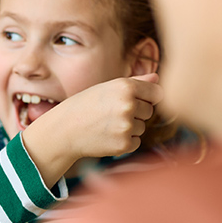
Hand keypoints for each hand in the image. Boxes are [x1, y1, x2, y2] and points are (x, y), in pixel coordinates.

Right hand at [21, 74, 163, 184]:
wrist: (63, 130)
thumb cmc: (84, 106)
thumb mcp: (106, 88)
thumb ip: (135, 82)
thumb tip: (157, 78)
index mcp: (125, 87)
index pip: (157, 93)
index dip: (146, 97)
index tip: (131, 100)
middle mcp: (128, 105)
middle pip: (149, 111)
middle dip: (135, 113)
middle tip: (111, 114)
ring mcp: (126, 126)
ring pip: (142, 127)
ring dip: (129, 128)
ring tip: (106, 125)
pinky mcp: (124, 144)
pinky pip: (136, 142)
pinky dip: (125, 141)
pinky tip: (107, 136)